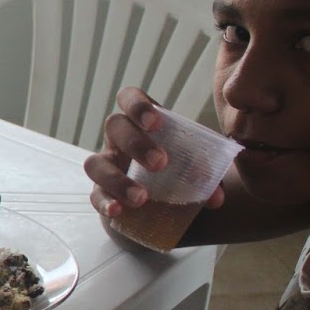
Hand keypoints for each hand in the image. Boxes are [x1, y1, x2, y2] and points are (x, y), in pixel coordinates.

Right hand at [83, 87, 225, 220]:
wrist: (163, 204)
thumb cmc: (179, 171)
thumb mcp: (195, 165)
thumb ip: (207, 175)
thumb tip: (215, 197)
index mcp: (142, 122)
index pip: (130, 98)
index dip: (138, 106)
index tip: (156, 123)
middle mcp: (119, 139)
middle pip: (114, 126)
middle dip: (136, 143)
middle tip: (160, 164)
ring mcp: (107, 166)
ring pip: (95, 163)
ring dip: (117, 179)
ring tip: (142, 198)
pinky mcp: (101, 193)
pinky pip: (94, 196)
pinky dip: (105, 203)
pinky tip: (118, 211)